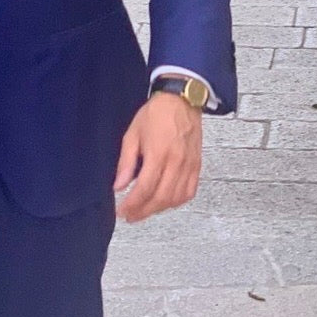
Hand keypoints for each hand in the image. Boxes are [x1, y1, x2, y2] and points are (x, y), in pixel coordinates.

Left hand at [113, 93, 201, 222]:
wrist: (181, 100)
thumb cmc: (156, 114)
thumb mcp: (133, 134)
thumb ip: (126, 162)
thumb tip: (119, 185)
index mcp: (159, 153)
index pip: (145, 188)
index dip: (132, 204)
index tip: (122, 211)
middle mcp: (176, 162)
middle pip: (161, 198)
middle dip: (143, 212)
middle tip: (131, 216)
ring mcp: (189, 165)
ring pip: (175, 199)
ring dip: (159, 209)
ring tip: (144, 210)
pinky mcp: (197, 166)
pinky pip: (189, 192)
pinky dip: (177, 202)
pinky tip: (165, 202)